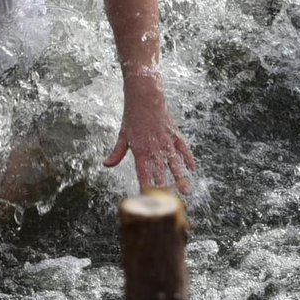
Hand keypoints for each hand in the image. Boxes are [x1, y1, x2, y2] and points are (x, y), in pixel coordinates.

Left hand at [103, 72, 195, 192]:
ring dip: (181, 177)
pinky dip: (188, 158)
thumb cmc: (132, 117)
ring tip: (186, 191)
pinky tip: (192, 168)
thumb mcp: (122, 135)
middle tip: (169, 203)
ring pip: (175, 162)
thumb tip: (106, 165)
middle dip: (164, 187)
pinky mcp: (174, 134)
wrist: (144, 96)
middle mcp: (154, 148)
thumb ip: (117, 152)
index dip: (145, 186)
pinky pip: (183, 148)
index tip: (147, 200)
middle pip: (160, 171)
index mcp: (140, 150)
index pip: (143, 173)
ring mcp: (166, 141)